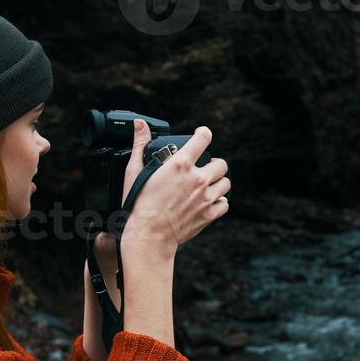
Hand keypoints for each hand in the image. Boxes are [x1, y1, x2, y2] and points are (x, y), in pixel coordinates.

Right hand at [120, 123, 229, 254]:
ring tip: (207, 185)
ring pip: (225, 182)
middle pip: (221, 163)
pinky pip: (224, 203)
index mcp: (180, 164)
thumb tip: (140, 125)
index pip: (203, 138)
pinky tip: (208, 201)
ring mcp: (205, 198)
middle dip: (213, 163)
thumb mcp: (134, 171)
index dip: (203, 133)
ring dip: (218, 182)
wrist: (148, 235)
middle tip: (204, 168)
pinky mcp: (209, 215)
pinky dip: (219, 201)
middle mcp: (197, 179)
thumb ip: (139, 144)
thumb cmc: (139, 205)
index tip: (201, 135)